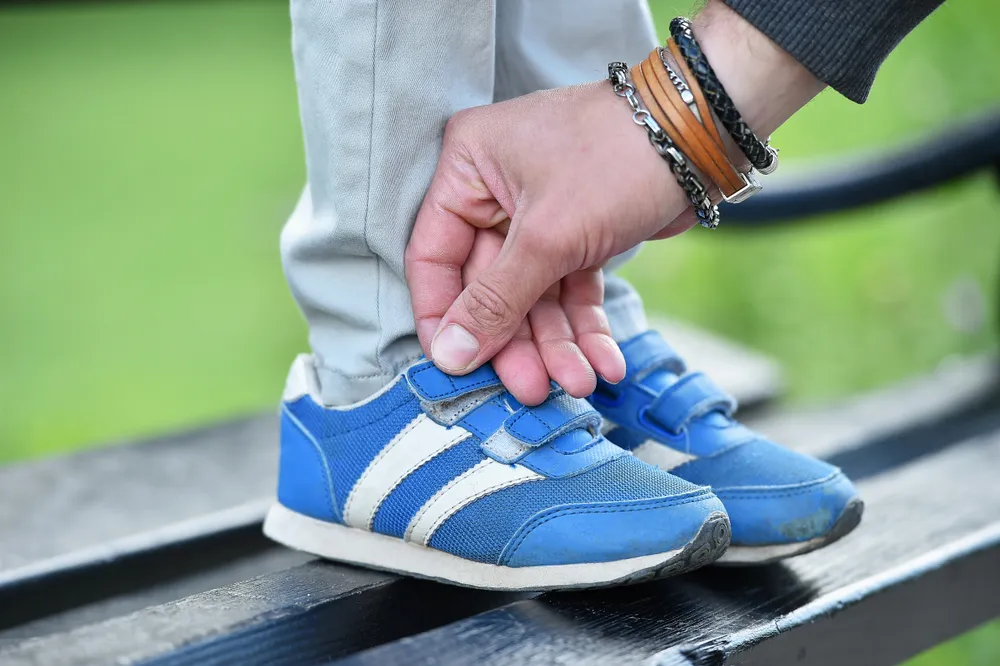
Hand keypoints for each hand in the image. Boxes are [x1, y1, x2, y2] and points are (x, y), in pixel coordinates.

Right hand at [406, 81, 692, 403]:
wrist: (704, 133)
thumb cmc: (617, 157)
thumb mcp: (548, 235)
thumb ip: (496, 300)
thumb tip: (450, 355)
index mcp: (467, 168)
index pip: (433, 257)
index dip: (444, 318)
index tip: (456, 369)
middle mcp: (495, 191)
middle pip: (488, 286)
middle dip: (516, 341)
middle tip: (531, 390)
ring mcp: (538, 214)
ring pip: (533, 295)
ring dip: (556, 343)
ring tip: (579, 383)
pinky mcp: (578, 233)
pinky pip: (570, 288)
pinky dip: (585, 325)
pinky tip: (605, 362)